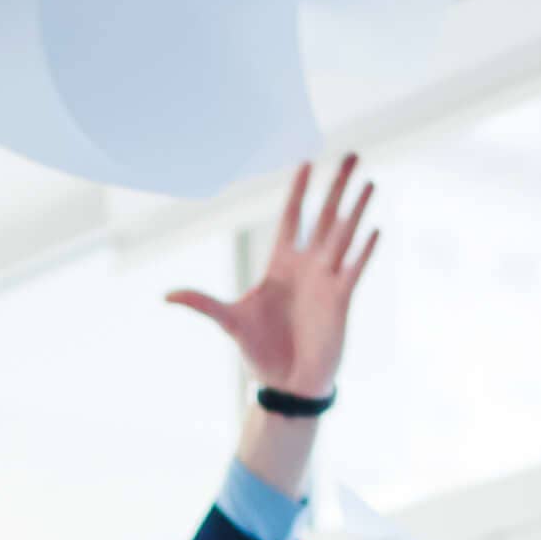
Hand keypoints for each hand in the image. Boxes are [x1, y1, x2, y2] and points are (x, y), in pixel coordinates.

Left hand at [169, 155, 379, 396]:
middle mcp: (307, 266)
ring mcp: (326, 281)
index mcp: (280, 264)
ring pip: (344, 235)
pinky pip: (354, 268)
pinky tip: (374, 228)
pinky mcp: (341, 300)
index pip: (291, 217)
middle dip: (336, 186)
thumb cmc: (260, 353)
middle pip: (324, 216)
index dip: (298, 190)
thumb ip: (202, 303)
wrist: (287, 384)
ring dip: (356, 209)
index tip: (305, 161)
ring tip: (369, 181)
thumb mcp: (229, 321)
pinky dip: (364, 249)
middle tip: (349, 155)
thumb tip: (166, 296)